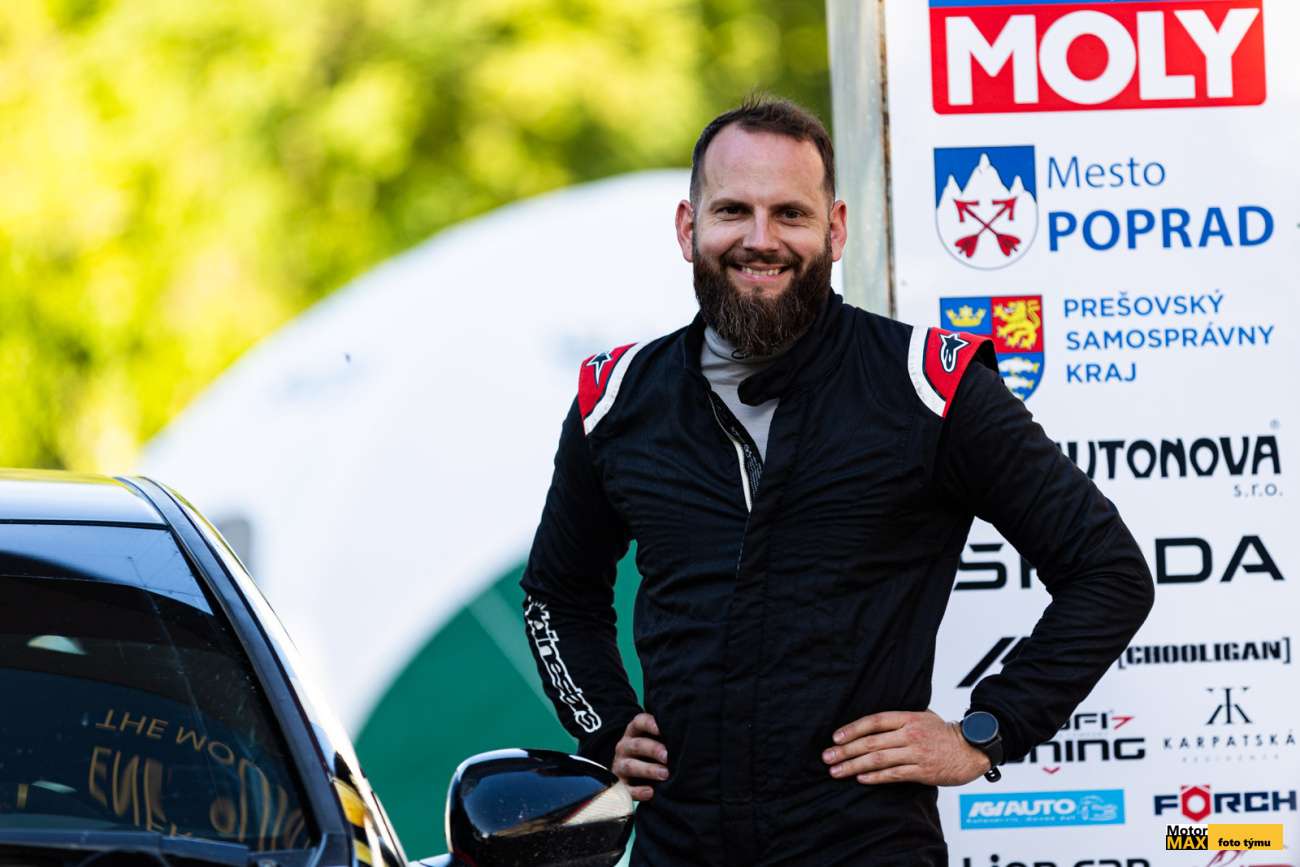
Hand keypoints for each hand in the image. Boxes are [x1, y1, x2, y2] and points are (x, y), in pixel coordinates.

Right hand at [611, 713, 668, 800]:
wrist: (635, 773)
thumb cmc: (654, 751)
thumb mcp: (658, 740)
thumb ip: (669, 736)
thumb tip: (691, 736)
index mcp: (634, 731)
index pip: (640, 722)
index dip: (650, 724)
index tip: (662, 730)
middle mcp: (625, 746)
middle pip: (637, 745)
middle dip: (653, 750)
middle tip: (668, 757)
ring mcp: (620, 765)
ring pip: (630, 766)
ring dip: (648, 770)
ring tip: (665, 774)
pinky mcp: (620, 784)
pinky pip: (626, 789)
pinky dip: (638, 791)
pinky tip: (651, 792)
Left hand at [821, 709, 990, 785]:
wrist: (973, 750)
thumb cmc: (945, 733)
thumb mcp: (923, 716)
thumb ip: (900, 719)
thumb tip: (873, 723)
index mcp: (908, 718)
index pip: (874, 721)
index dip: (852, 729)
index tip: (835, 737)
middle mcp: (910, 734)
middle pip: (871, 742)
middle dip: (845, 750)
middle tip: (827, 757)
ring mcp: (916, 754)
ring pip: (879, 760)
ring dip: (854, 766)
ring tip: (837, 771)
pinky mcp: (923, 772)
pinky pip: (894, 775)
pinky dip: (875, 777)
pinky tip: (860, 779)